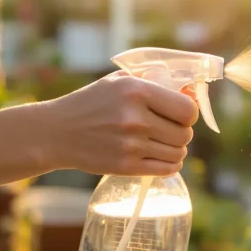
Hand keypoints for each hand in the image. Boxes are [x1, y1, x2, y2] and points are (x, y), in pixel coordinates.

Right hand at [43, 72, 198, 175]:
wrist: (57, 132)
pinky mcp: (126, 166)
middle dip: (182, 133)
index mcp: (136, 91)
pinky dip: (170, 164)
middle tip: (169, 130)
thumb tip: (193, 93)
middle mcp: (135, 118)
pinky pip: (166, 169)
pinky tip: (160, 157)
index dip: (189, 113)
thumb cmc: (93, 102)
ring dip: (175, 149)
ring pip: (178, 153)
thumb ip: (155, 83)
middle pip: (185, 134)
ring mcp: (131, 145)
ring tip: (162, 143)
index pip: (187, 110)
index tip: (181, 115)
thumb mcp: (120, 81)